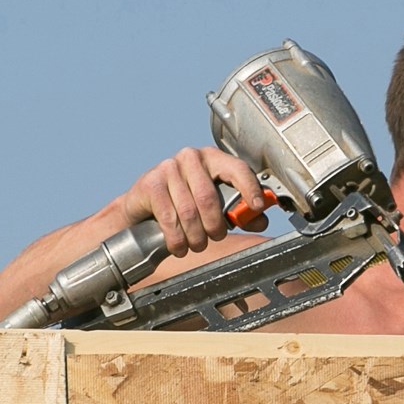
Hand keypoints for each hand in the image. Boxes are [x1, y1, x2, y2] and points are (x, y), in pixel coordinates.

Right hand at [119, 146, 267, 256]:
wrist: (144, 202)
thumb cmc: (186, 201)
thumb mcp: (215, 204)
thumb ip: (240, 212)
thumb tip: (259, 220)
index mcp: (213, 158)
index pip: (237, 169)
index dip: (250, 188)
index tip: (257, 207)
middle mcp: (192, 157)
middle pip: (209, 198)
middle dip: (215, 226)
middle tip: (216, 237)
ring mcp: (169, 168)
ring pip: (189, 211)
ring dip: (195, 236)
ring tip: (197, 245)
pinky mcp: (151, 183)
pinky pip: (168, 217)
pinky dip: (176, 238)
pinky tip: (179, 246)